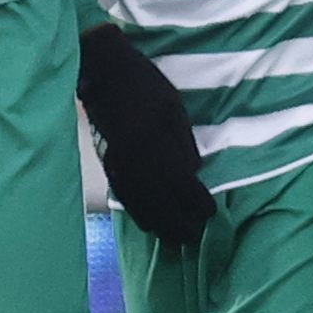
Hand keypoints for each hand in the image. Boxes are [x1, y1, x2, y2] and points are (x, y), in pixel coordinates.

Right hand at [76, 22, 215, 246]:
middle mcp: (136, 160)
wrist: (103, 75)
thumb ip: (184, 143)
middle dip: (179, 224)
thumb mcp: (175, 108)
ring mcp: (119, 166)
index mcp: (156, 143)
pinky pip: (125, 199)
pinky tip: (150, 222)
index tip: (209, 213)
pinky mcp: (109, 166)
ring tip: (175, 237)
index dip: (197, 204)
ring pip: (140, 207)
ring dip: (159, 226)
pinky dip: (139, 214)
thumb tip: (193, 174)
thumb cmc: (144, 85)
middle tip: (195, 236)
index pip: (181, 185)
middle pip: (160, 205)